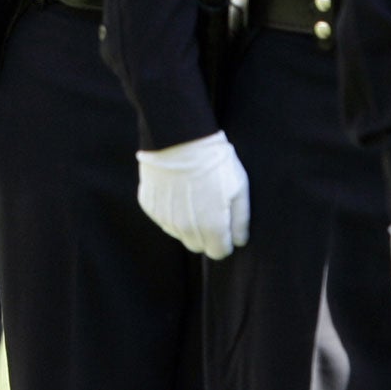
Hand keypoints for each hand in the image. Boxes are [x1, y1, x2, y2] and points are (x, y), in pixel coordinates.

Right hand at [136, 131, 249, 259]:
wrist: (179, 138)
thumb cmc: (214, 162)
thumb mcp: (239, 188)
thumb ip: (240, 220)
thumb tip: (239, 241)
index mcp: (211, 228)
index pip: (219, 252)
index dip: (225, 241)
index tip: (226, 225)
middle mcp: (186, 230)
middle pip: (198, 246)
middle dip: (206, 234)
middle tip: (211, 207)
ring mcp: (165, 219)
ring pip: (180, 233)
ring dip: (188, 222)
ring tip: (194, 194)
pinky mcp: (150, 206)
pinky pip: (164, 217)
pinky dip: (171, 209)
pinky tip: (177, 188)